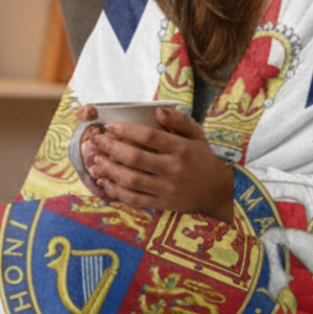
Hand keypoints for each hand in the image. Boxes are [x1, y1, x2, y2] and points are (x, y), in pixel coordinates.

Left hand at [82, 105, 233, 219]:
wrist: (217, 192)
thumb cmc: (203, 159)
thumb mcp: (197, 135)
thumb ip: (179, 121)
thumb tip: (158, 110)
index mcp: (182, 149)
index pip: (151, 137)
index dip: (128, 130)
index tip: (110, 125)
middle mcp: (174, 169)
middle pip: (136, 158)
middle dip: (112, 149)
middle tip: (96, 142)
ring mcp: (167, 189)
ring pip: (132, 180)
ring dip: (110, 171)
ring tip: (95, 161)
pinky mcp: (162, 203)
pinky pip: (135, 199)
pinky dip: (117, 192)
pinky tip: (105, 182)